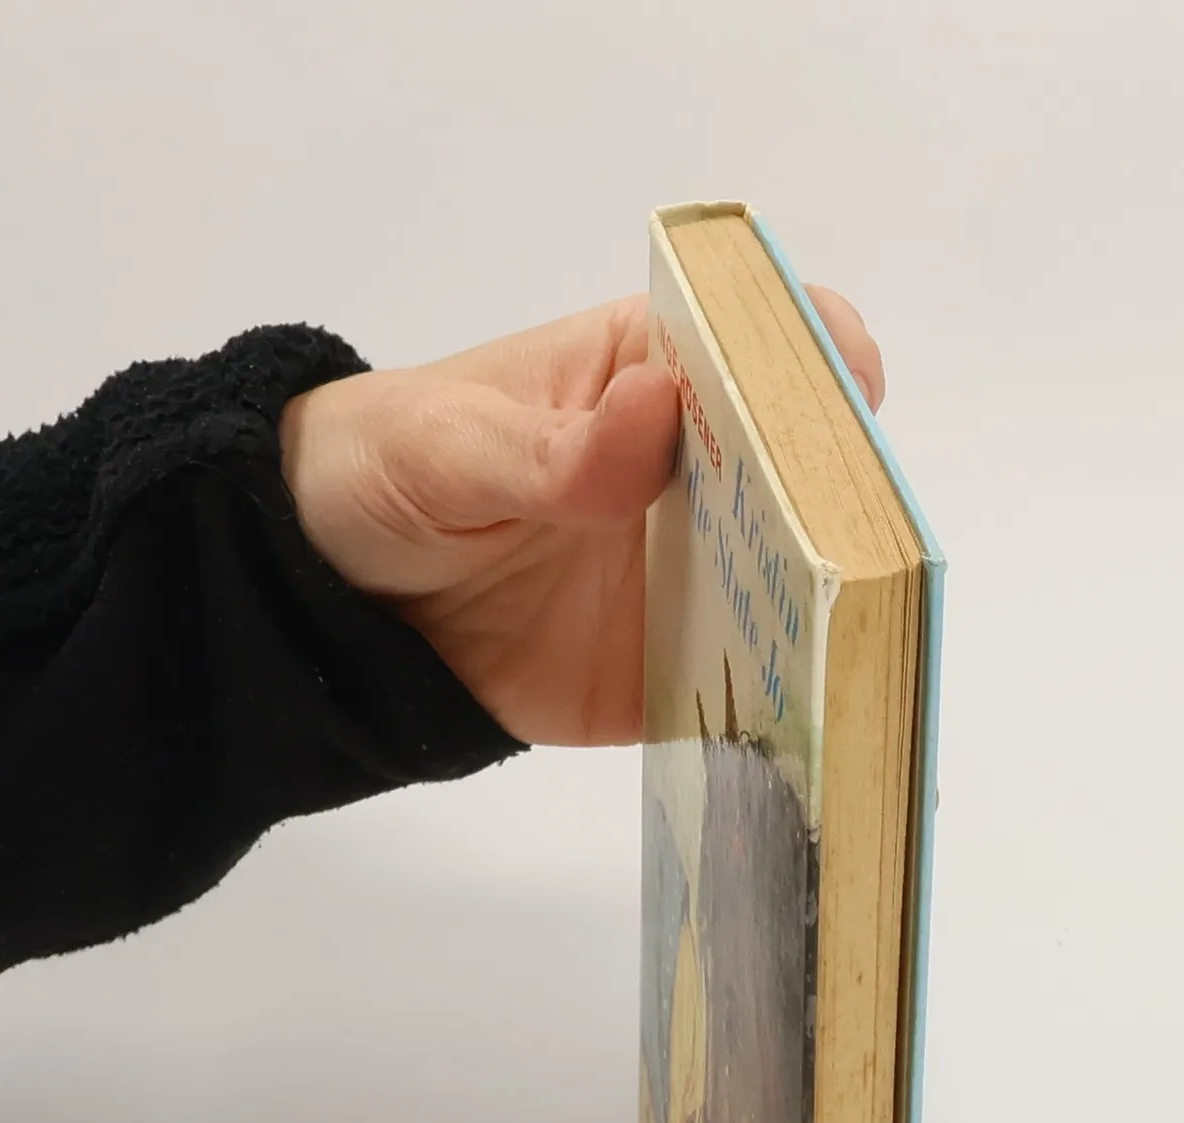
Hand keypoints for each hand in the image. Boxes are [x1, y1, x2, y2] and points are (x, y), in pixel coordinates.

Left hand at [279, 290, 885, 746]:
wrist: (333, 598)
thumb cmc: (387, 470)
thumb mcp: (447, 446)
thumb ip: (549, 447)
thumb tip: (655, 413)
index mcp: (657, 373)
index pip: (772, 340)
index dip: (823, 361)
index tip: (839, 404)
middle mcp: (704, 473)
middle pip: (819, 472)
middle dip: (850, 503)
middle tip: (839, 545)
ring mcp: (698, 577)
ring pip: (804, 585)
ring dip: (834, 610)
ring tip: (843, 638)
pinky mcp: (676, 671)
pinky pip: (749, 691)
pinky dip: (785, 707)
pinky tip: (806, 722)